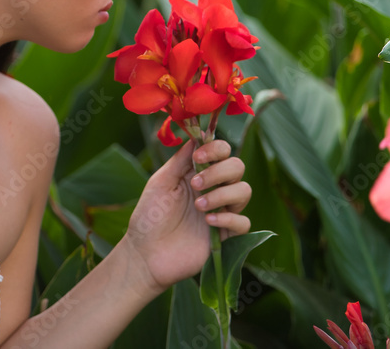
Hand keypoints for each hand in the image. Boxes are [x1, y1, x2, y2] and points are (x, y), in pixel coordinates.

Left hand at [123, 139, 250, 291]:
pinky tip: (209, 221)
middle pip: (237, 166)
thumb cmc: (149, 217)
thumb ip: (180, 160)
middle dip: (219, 171)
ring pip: (244, 191)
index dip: (215, 149)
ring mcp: (221, 211)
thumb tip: (197, 136)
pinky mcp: (225, 235)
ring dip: (223, 194)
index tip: (198, 157)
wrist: (145, 254)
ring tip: (198, 205)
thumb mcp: (161, 182)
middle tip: (195, 184)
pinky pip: (243, 222)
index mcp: (198, 172)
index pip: (222, 151)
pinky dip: (229, 217)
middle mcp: (214, 188)